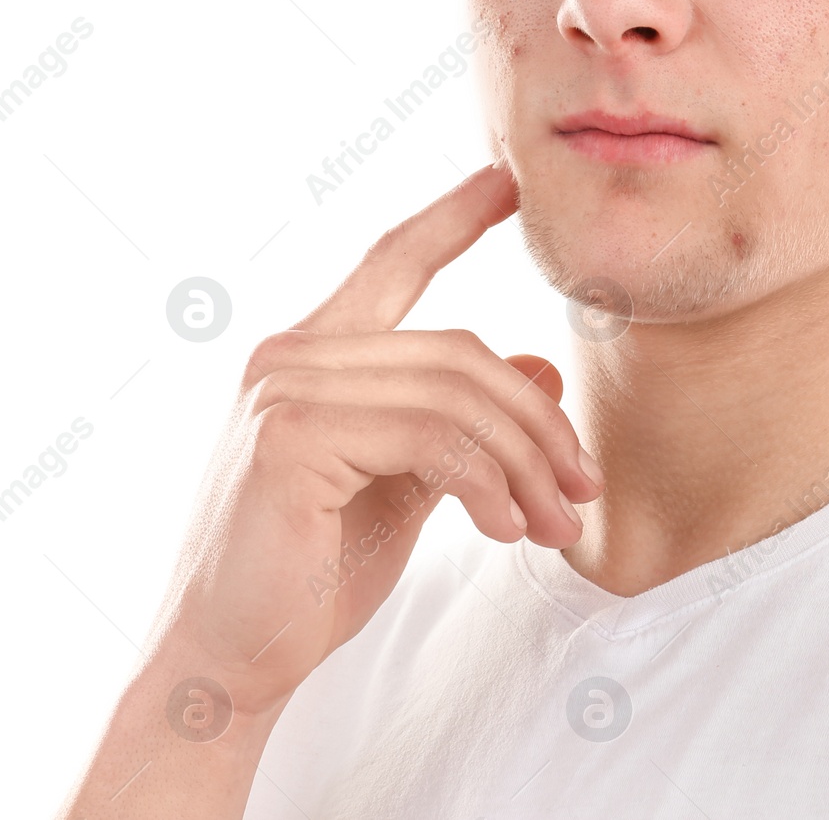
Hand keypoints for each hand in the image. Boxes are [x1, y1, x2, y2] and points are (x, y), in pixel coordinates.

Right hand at [146, 163, 601, 721]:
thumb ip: (463, 421)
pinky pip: (431, 439)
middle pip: (461, 350)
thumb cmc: (312, 573)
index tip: (506, 179)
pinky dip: (488, 484)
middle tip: (583, 488)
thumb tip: (543, 365)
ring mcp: (284, 391)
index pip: (390, 261)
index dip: (452, 216)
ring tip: (557, 524)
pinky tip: (507, 528)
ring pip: (457, 396)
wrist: (231, 661)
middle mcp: (290, 356)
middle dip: (538, 423)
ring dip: (526, 465)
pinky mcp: (291, 440)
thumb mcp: (407, 483)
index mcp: (311, 353)